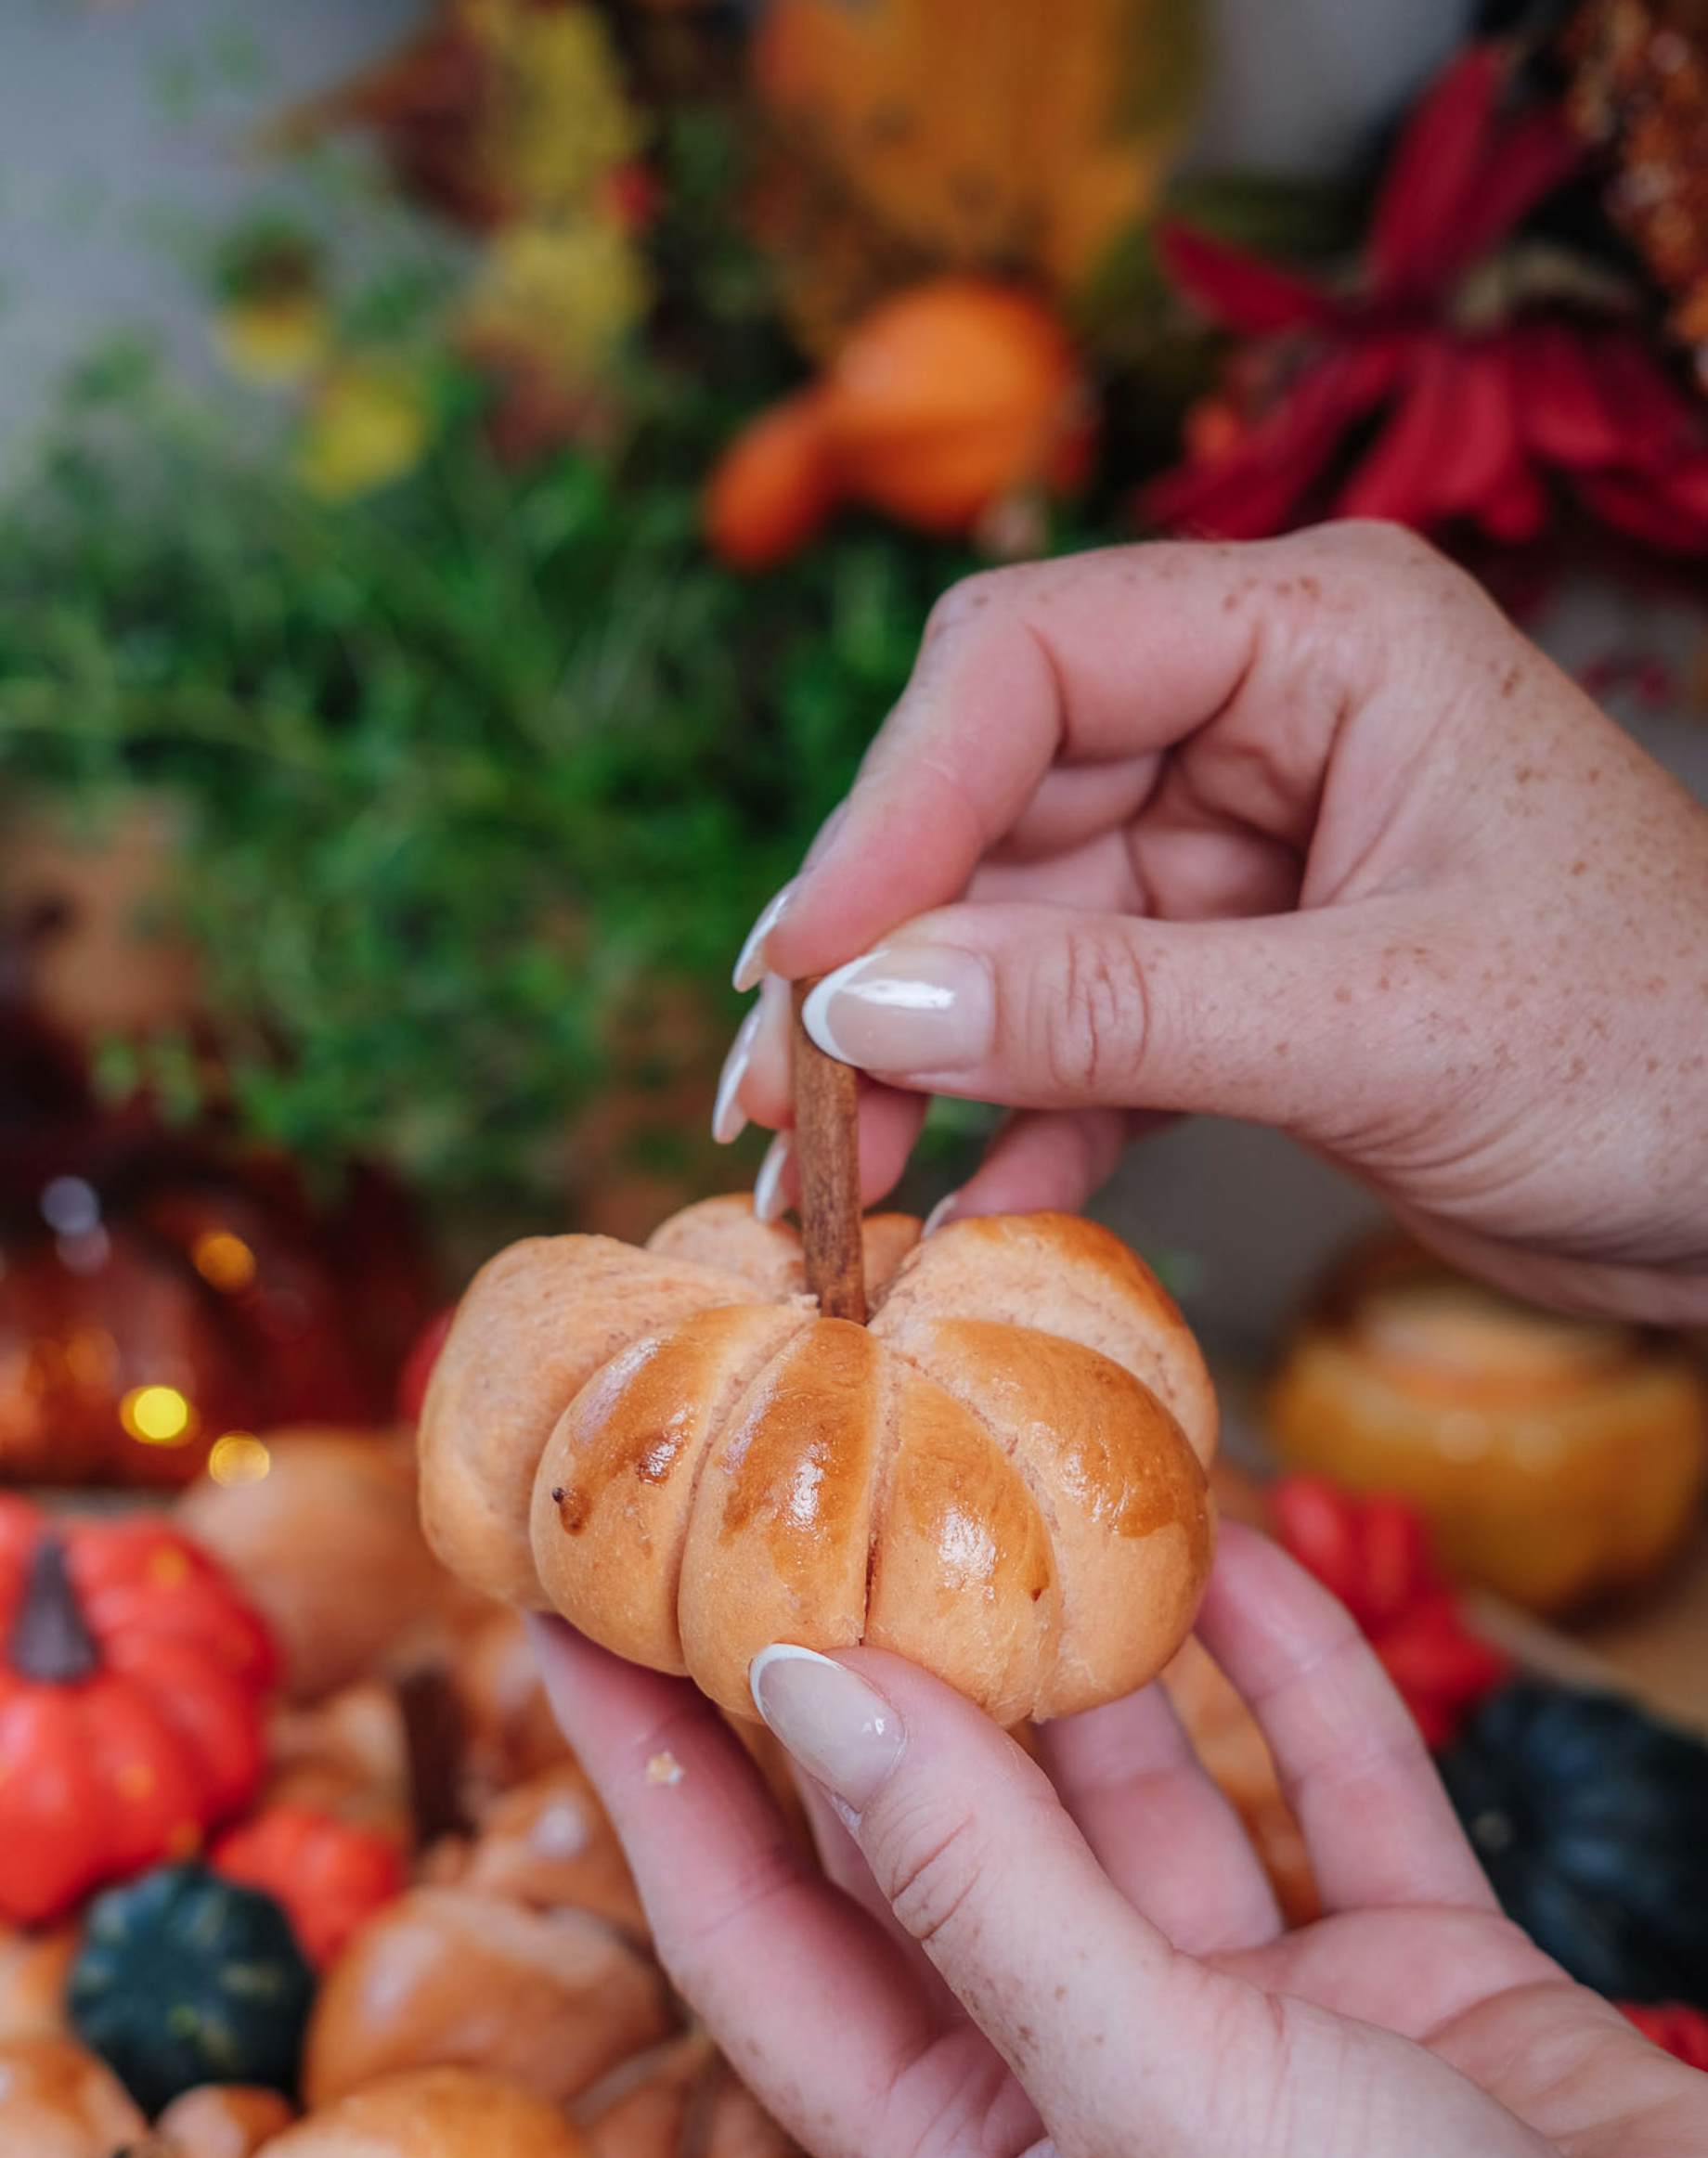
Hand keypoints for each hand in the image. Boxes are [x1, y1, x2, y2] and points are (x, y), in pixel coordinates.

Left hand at [534, 1526, 1707, 2157]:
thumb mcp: (1159, 2106)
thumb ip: (980, 1888)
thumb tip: (803, 1683)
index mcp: (979, 2157)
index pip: (757, 1934)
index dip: (655, 1776)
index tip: (579, 1616)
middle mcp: (1096, 2077)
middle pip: (939, 1835)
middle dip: (867, 1668)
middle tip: (790, 1488)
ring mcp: (1261, 2025)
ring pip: (1138, 1791)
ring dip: (1090, 1643)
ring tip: (1014, 1471)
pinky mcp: (1413, 1977)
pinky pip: (1328, 1784)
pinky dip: (1290, 1671)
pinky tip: (1240, 1545)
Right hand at [714, 524, 1707, 1324]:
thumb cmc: (1662, 1052)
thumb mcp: (1379, 1025)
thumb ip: (1116, 1012)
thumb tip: (870, 1004)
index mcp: (1319, 634)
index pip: (1027, 663)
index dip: (891, 808)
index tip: (807, 967)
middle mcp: (1261, 717)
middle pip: (991, 805)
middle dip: (882, 961)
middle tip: (775, 1109)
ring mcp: (1245, 852)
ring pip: (1018, 935)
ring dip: (924, 1064)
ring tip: (833, 1189)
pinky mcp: (1243, 977)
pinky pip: (1087, 1033)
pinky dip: (1025, 1120)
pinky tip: (966, 1213)